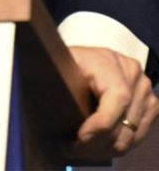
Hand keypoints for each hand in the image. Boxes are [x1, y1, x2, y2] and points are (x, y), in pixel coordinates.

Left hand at [71, 45, 154, 159]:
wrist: (86, 59)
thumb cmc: (68, 63)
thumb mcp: (61, 66)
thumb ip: (64, 84)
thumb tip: (60, 116)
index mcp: (110, 62)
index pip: (118, 97)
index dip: (101, 123)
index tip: (80, 138)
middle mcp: (133, 75)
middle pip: (125, 120)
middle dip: (98, 143)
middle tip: (72, 149)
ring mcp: (145, 91)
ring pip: (132, 133)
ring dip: (107, 148)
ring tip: (82, 150)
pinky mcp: (150, 105)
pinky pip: (138, 134)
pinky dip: (118, 145)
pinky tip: (99, 147)